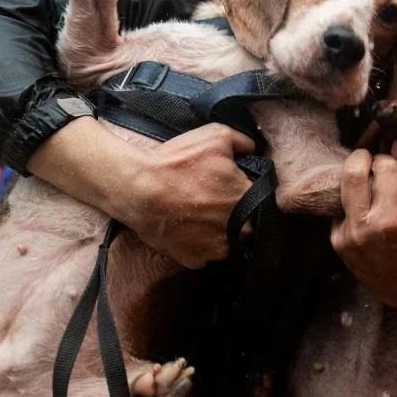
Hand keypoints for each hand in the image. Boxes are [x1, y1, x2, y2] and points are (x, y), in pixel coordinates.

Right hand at [129, 123, 255, 268]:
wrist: (139, 189)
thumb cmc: (177, 162)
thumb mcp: (216, 136)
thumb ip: (243, 143)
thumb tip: (253, 150)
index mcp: (247, 198)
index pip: (257, 198)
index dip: (241, 192)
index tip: (225, 188)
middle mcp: (239, 229)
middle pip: (244, 223)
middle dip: (231, 213)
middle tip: (208, 201)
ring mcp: (217, 248)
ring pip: (225, 241)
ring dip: (216, 231)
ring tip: (195, 216)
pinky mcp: (196, 260)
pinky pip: (203, 254)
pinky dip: (197, 244)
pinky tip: (185, 229)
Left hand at [330, 151, 396, 324]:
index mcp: (391, 221)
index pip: (384, 170)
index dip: (389, 162)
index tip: (392, 165)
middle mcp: (364, 228)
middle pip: (352, 174)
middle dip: (361, 158)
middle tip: (369, 158)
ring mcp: (346, 236)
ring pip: (342, 191)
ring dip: (354, 181)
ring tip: (366, 182)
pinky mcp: (336, 243)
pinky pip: (340, 211)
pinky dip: (352, 205)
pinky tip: (364, 209)